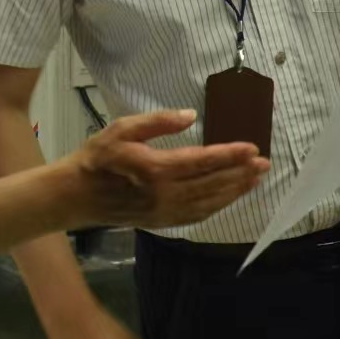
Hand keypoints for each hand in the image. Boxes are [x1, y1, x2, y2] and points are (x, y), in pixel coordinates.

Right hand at [69, 110, 269, 227]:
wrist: (75, 196)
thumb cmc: (97, 158)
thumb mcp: (122, 129)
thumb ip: (157, 121)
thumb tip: (190, 116)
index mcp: (156, 169)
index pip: (202, 161)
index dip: (230, 155)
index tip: (252, 149)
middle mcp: (165, 195)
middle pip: (212, 184)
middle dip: (241, 174)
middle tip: (264, 164)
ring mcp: (164, 212)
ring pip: (209, 202)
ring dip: (234, 191)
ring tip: (255, 180)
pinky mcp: (162, 222)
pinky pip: (197, 215)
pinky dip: (218, 206)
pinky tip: (229, 198)